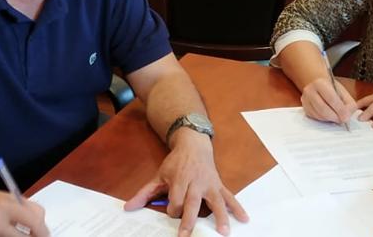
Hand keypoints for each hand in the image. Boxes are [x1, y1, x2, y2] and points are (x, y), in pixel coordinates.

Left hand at [124, 131, 247, 235]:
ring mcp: (210, 184)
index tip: (173, 212)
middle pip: (192, 203)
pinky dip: (237, 208)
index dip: (173, 209)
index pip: (175, 200)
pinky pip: (229, 197)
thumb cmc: (175, 163)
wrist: (194, 144)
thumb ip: (144, 193)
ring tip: (224, 232)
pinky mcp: (219, 185)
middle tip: (186, 235)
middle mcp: (196, 183)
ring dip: (221, 217)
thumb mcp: (159, 175)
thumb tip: (128, 208)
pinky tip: (244, 219)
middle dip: (189, 220)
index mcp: (180, 180)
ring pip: (216, 202)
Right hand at [301, 76, 358, 125]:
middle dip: (335, 117)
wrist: (319, 86)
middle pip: (323, 109)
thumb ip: (348, 104)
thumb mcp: (343, 92)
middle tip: (342, 120)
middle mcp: (309, 91)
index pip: (331, 98)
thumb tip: (347, 116)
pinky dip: (325, 120)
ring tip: (337, 117)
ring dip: (330, 119)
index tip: (346, 117)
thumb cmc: (332, 89)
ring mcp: (305, 101)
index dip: (340, 109)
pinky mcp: (305, 109)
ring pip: (319, 115)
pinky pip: (316, 118)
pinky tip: (329, 115)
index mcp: (320, 83)